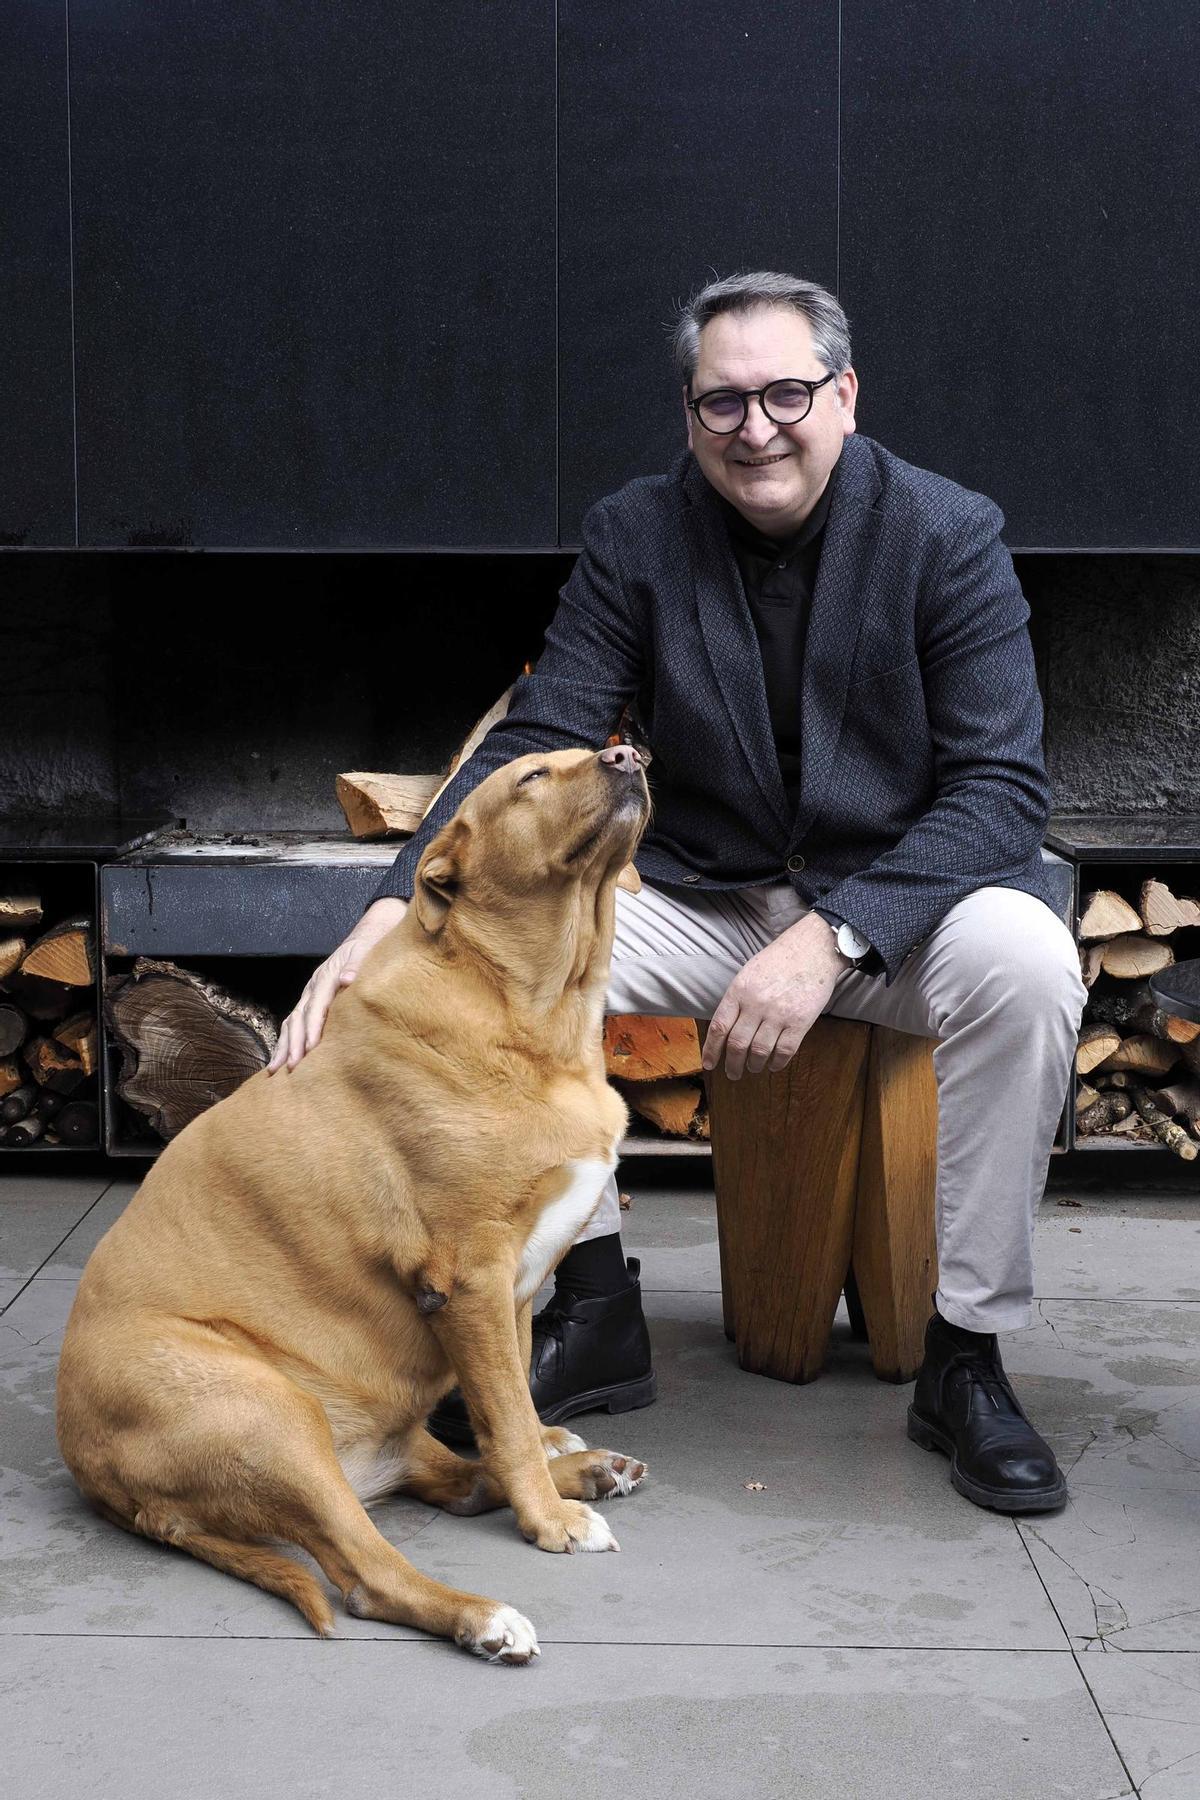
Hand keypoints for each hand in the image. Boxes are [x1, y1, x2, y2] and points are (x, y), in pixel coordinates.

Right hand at [266, 896, 407, 1073]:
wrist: (364, 939)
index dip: (312, 1025)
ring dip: (284, 1045)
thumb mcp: (365, 952)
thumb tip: (347, 979)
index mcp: (327, 976)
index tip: (310, 1046)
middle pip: (298, 1016)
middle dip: (294, 1042)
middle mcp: (313, 987)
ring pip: (291, 1021)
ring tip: (276, 1069)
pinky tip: (280, 1059)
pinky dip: (285, 1040)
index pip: (317, 1004)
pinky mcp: (310, 1001)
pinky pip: (293, 1022)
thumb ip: (356, 966)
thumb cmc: (368, 950)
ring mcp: (309, 994)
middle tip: (292, 1065)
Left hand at [700, 911, 845, 1080]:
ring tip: (752, 1068)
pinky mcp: (800, 1022)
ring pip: (759, 1052)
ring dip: (753, 1065)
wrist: (813, 948)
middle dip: (732, 1064)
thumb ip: (737, 999)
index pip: (719, 1027)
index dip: (711, 1050)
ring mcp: (779, 1014)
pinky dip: (776, 1063)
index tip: (709, 1063)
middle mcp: (756, 1004)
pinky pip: (784, 1051)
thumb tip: (725, 1028)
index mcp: (739, 990)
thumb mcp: (748, 973)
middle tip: (732, 1073)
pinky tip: (773, 1065)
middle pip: (737, 1044)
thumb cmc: (779, 959)